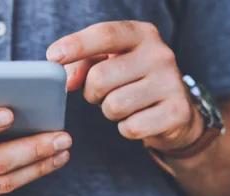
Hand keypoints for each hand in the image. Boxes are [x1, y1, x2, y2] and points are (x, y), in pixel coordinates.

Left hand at [47, 21, 203, 151]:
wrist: (175, 112)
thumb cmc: (131, 82)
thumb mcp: (109, 63)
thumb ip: (82, 64)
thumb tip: (68, 80)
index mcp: (142, 34)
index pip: (105, 34)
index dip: (77, 44)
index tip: (53, 57)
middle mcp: (160, 54)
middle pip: (100, 77)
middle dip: (92, 92)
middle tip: (103, 94)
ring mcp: (172, 82)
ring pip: (114, 105)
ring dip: (109, 112)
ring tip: (124, 105)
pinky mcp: (176, 112)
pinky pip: (130, 127)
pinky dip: (126, 128)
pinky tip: (139, 119)